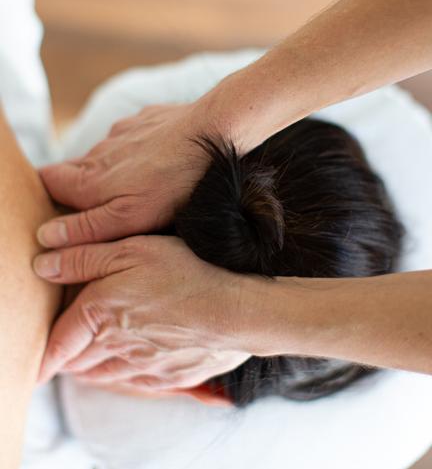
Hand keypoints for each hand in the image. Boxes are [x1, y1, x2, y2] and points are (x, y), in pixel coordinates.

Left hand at [33, 236, 249, 388]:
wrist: (236, 311)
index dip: (45, 352)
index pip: (58, 342)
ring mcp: (144, 366)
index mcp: (100, 314)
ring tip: (97, 355)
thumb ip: (82, 258)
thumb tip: (43, 264)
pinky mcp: (170, 376)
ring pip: (106, 374)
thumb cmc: (185, 271)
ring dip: (95, 366)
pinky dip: (126, 375)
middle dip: (69, 356)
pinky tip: (134, 363)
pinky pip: (136, 382)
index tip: (41, 359)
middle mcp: (117, 347)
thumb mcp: (130, 249)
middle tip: (69, 346)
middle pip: (79, 361)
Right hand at [37, 103, 213, 247]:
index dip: (45, 194)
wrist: (214, 131)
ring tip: (138, 186)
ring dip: (110, 170)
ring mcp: (123, 132)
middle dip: (79, 186)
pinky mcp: (145, 120)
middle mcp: (99, 151)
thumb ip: (86, 227)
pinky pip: (130, 137)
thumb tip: (46, 236)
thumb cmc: (175, 183)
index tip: (56, 210)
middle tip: (103, 205)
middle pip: (73, 169)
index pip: (46, 181)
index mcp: (90, 178)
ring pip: (103, 154)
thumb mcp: (131, 217)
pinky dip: (136, 151)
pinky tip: (158, 161)